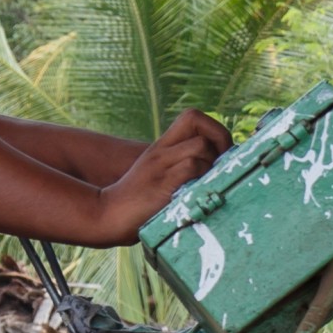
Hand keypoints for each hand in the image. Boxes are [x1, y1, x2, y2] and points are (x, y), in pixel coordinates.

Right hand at [77, 110, 234, 244]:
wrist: (109, 215)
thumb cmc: (140, 202)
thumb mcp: (161, 177)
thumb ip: (183, 168)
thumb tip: (219, 172)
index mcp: (162, 146)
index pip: (192, 117)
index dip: (214, 130)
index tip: (221, 154)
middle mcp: (161, 150)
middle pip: (194, 117)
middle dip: (220, 137)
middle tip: (222, 164)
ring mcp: (160, 165)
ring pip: (200, 146)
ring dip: (213, 165)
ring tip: (208, 184)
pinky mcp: (162, 184)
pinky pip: (191, 167)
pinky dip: (202, 179)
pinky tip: (198, 194)